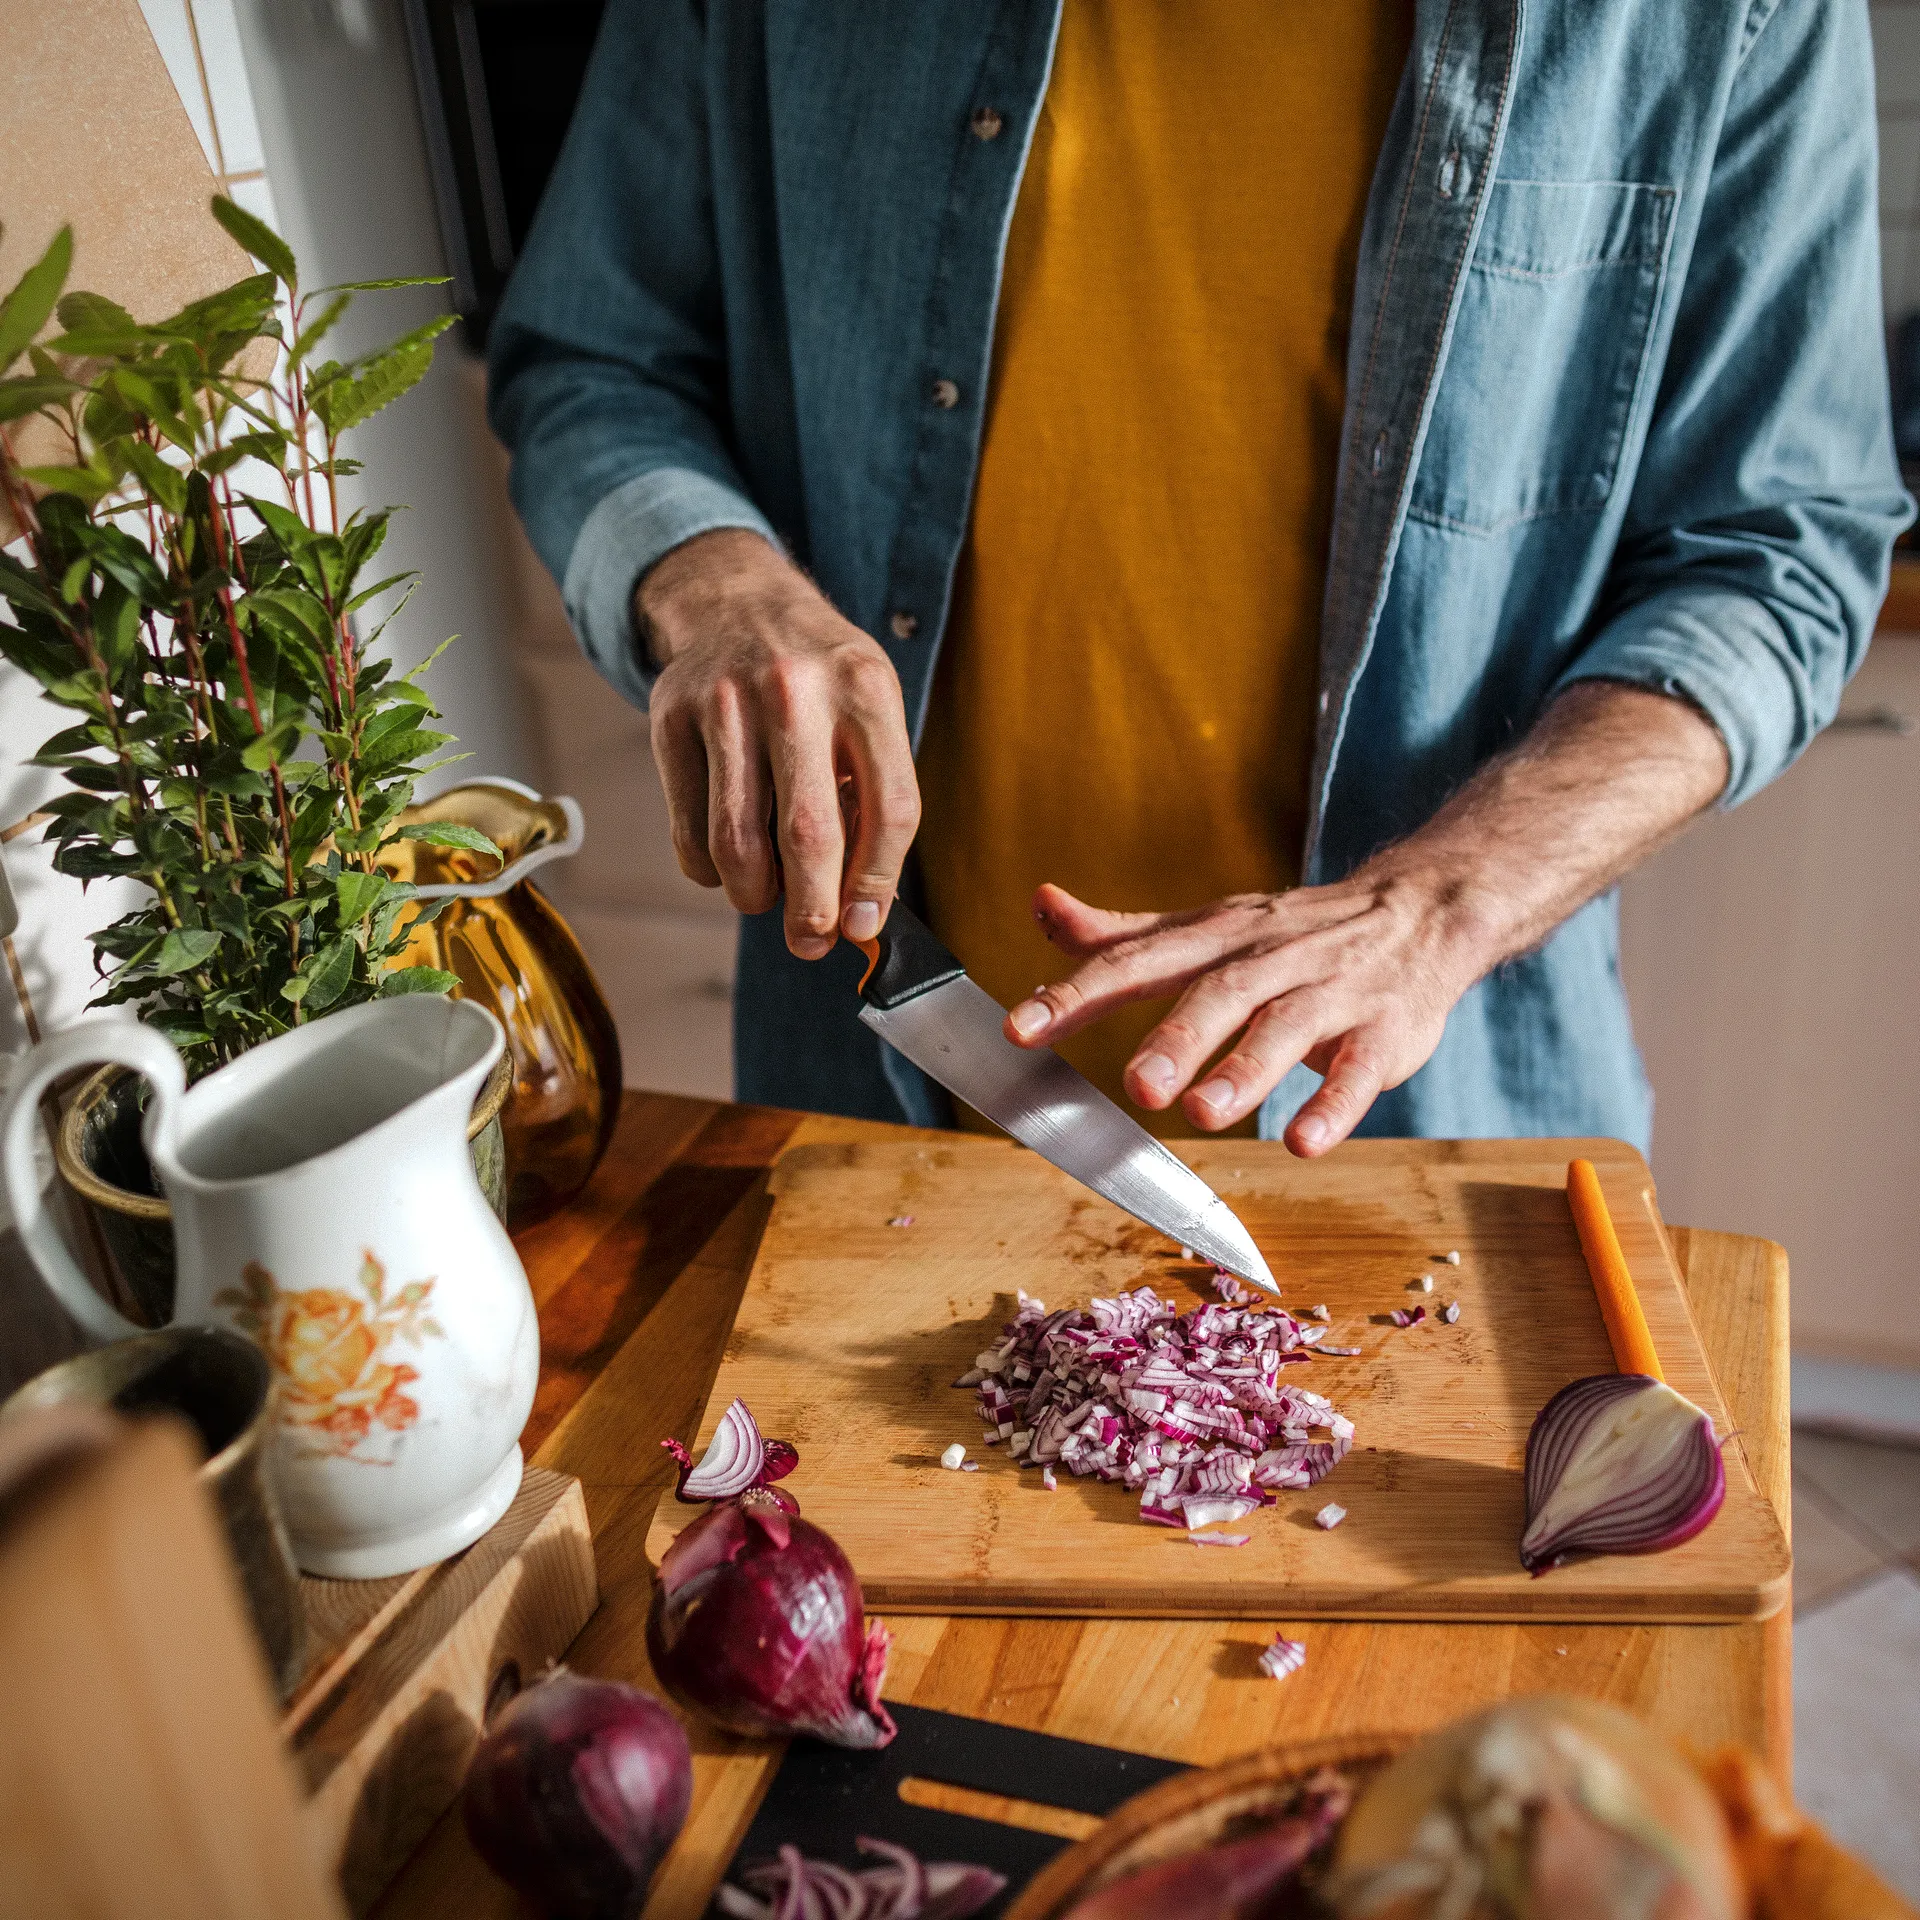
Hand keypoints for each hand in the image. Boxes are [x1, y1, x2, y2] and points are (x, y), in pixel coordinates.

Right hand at [639, 529, 920, 958]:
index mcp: (866, 687)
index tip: (865, 925)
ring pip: (737, 842)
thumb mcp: (869, 711)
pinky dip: (709, 870)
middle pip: (809, 833)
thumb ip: (874, 798)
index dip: (879, 882)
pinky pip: (689, 831)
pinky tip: (727, 862)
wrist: (736, 601)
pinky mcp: (670, 718)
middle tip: (811, 941)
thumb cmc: (819, 677)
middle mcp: (796, 689)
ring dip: (755, 895)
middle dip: (813, 910)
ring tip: (766, 896)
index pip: (889, 807)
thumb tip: (863, 911)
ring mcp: (726, 702)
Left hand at [1003, 878, 1477, 1154]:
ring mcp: (1331, 993)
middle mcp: (1268, 959)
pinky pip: (1361, 1070)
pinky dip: (1334, 1106)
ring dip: (1246, 1070)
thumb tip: (1041, 906)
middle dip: (1176, 1038)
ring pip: (1286, 1027)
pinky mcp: (1384, 1033)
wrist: (1421, 911)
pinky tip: (1303, 1143)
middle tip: (1134, 1086)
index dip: (1076, 993)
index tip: (1020, 1028)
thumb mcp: (1205, 925)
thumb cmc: (1291, 932)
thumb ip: (1122, 934)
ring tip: (1202, 1111)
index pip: (1137, 960)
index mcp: (1215, 936)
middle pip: (1218, 993)